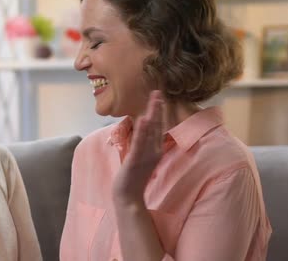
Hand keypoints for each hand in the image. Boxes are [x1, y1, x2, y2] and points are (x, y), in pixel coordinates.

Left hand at [112, 90, 164, 206]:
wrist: (128, 196)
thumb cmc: (134, 177)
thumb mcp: (142, 159)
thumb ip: (145, 146)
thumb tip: (145, 133)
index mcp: (156, 150)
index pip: (159, 127)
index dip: (159, 112)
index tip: (159, 97)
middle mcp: (154, 151)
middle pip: (157, 126)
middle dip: (158, 108)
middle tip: (158, 91)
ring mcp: (146, 156)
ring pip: (150, 131)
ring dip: (152, 114)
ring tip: (154, 99)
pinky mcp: (136, 160)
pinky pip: (139, 143)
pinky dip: (141, 131)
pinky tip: (143, 118)